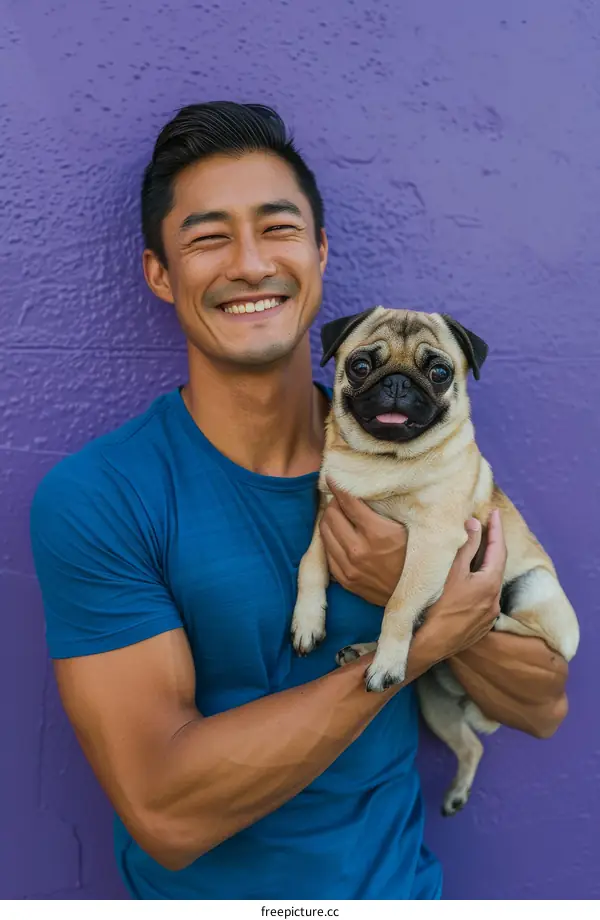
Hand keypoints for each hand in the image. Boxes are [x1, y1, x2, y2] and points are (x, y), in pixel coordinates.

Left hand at [320, 478, 407, 606]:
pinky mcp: (346, 580)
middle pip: (331, 515)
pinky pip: (327, 553)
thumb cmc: (418, 555)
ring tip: (339, 516)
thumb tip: (366, 488)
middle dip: (334, 503)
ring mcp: (350, 567)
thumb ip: (386, 508)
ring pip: (325, 533)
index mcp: (377, 533)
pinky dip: (330, 540)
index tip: (333, 477)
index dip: (338, 486)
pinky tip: (340, 536)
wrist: (421, 595)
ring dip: (329, 520)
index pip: (348, 501)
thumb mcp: (407, 527)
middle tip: (342, 500)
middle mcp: (360, 550)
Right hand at [418, 509, 506, 664]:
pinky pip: (483, 599)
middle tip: (487, 527)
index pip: (498, 549)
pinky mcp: (480, 627)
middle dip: (491, 546)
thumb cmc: (437, 606)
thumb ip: (465, 547)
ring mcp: (488, 616)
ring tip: (476, 552)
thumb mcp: (450, 571)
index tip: (494, 513)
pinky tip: (468, 582)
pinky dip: (479, 584)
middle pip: (496, 566)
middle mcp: (494, 600)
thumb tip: (474, 525)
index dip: (496, 529)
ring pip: (489, 583)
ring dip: (484, 566)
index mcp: (490, 583)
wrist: (428, 645)